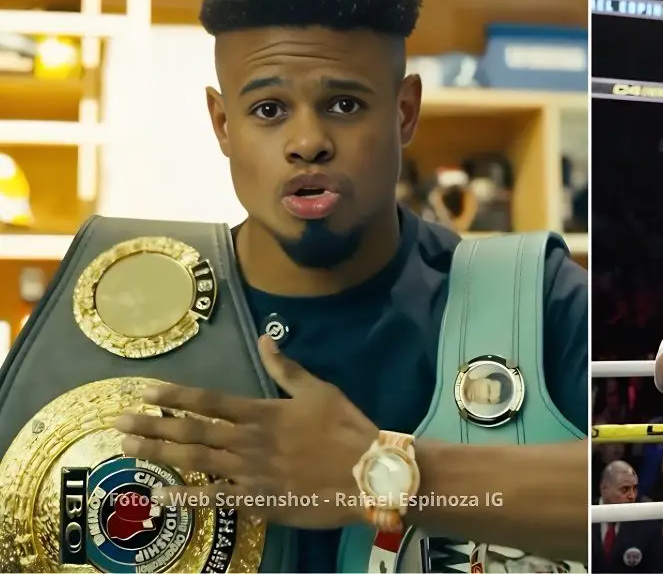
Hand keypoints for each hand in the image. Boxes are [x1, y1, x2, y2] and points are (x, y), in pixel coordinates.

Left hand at [115, 335, 379, 527]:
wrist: (368, 474)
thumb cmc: (347, 430)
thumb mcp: (320, 391)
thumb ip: (288, 368)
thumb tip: (265, 340)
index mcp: (263, 411)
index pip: (209, 400)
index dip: (175, 395)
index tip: (145, 390)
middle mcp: (248, 440)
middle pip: (191, 431)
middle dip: (152, 425)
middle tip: (118, 423)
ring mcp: (249, 472)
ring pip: (195, 461)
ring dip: (159, 454)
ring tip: (128, 449)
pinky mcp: (257, 500)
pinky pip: (215, 498)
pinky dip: (187, 497)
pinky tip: (162, 495)